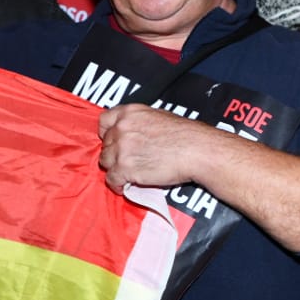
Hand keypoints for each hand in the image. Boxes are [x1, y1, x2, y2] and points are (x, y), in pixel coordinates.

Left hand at [97, 103, 218, 192]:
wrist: (196, 150)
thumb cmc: (185, 135)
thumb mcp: (158, 116)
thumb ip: (139, 123)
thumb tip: (135, 133)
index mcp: (129, 113)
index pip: (104, 121)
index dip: (107, 134)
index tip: (113, 141)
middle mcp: (122, 128)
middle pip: (105, 144)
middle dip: (114, 153)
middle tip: (125, 161)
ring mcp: (121, 148)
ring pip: (105, 162)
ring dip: (114, 169)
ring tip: (125, 175)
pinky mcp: (125, 168)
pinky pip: (111, 179)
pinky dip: (117, 185)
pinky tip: (125, 186)